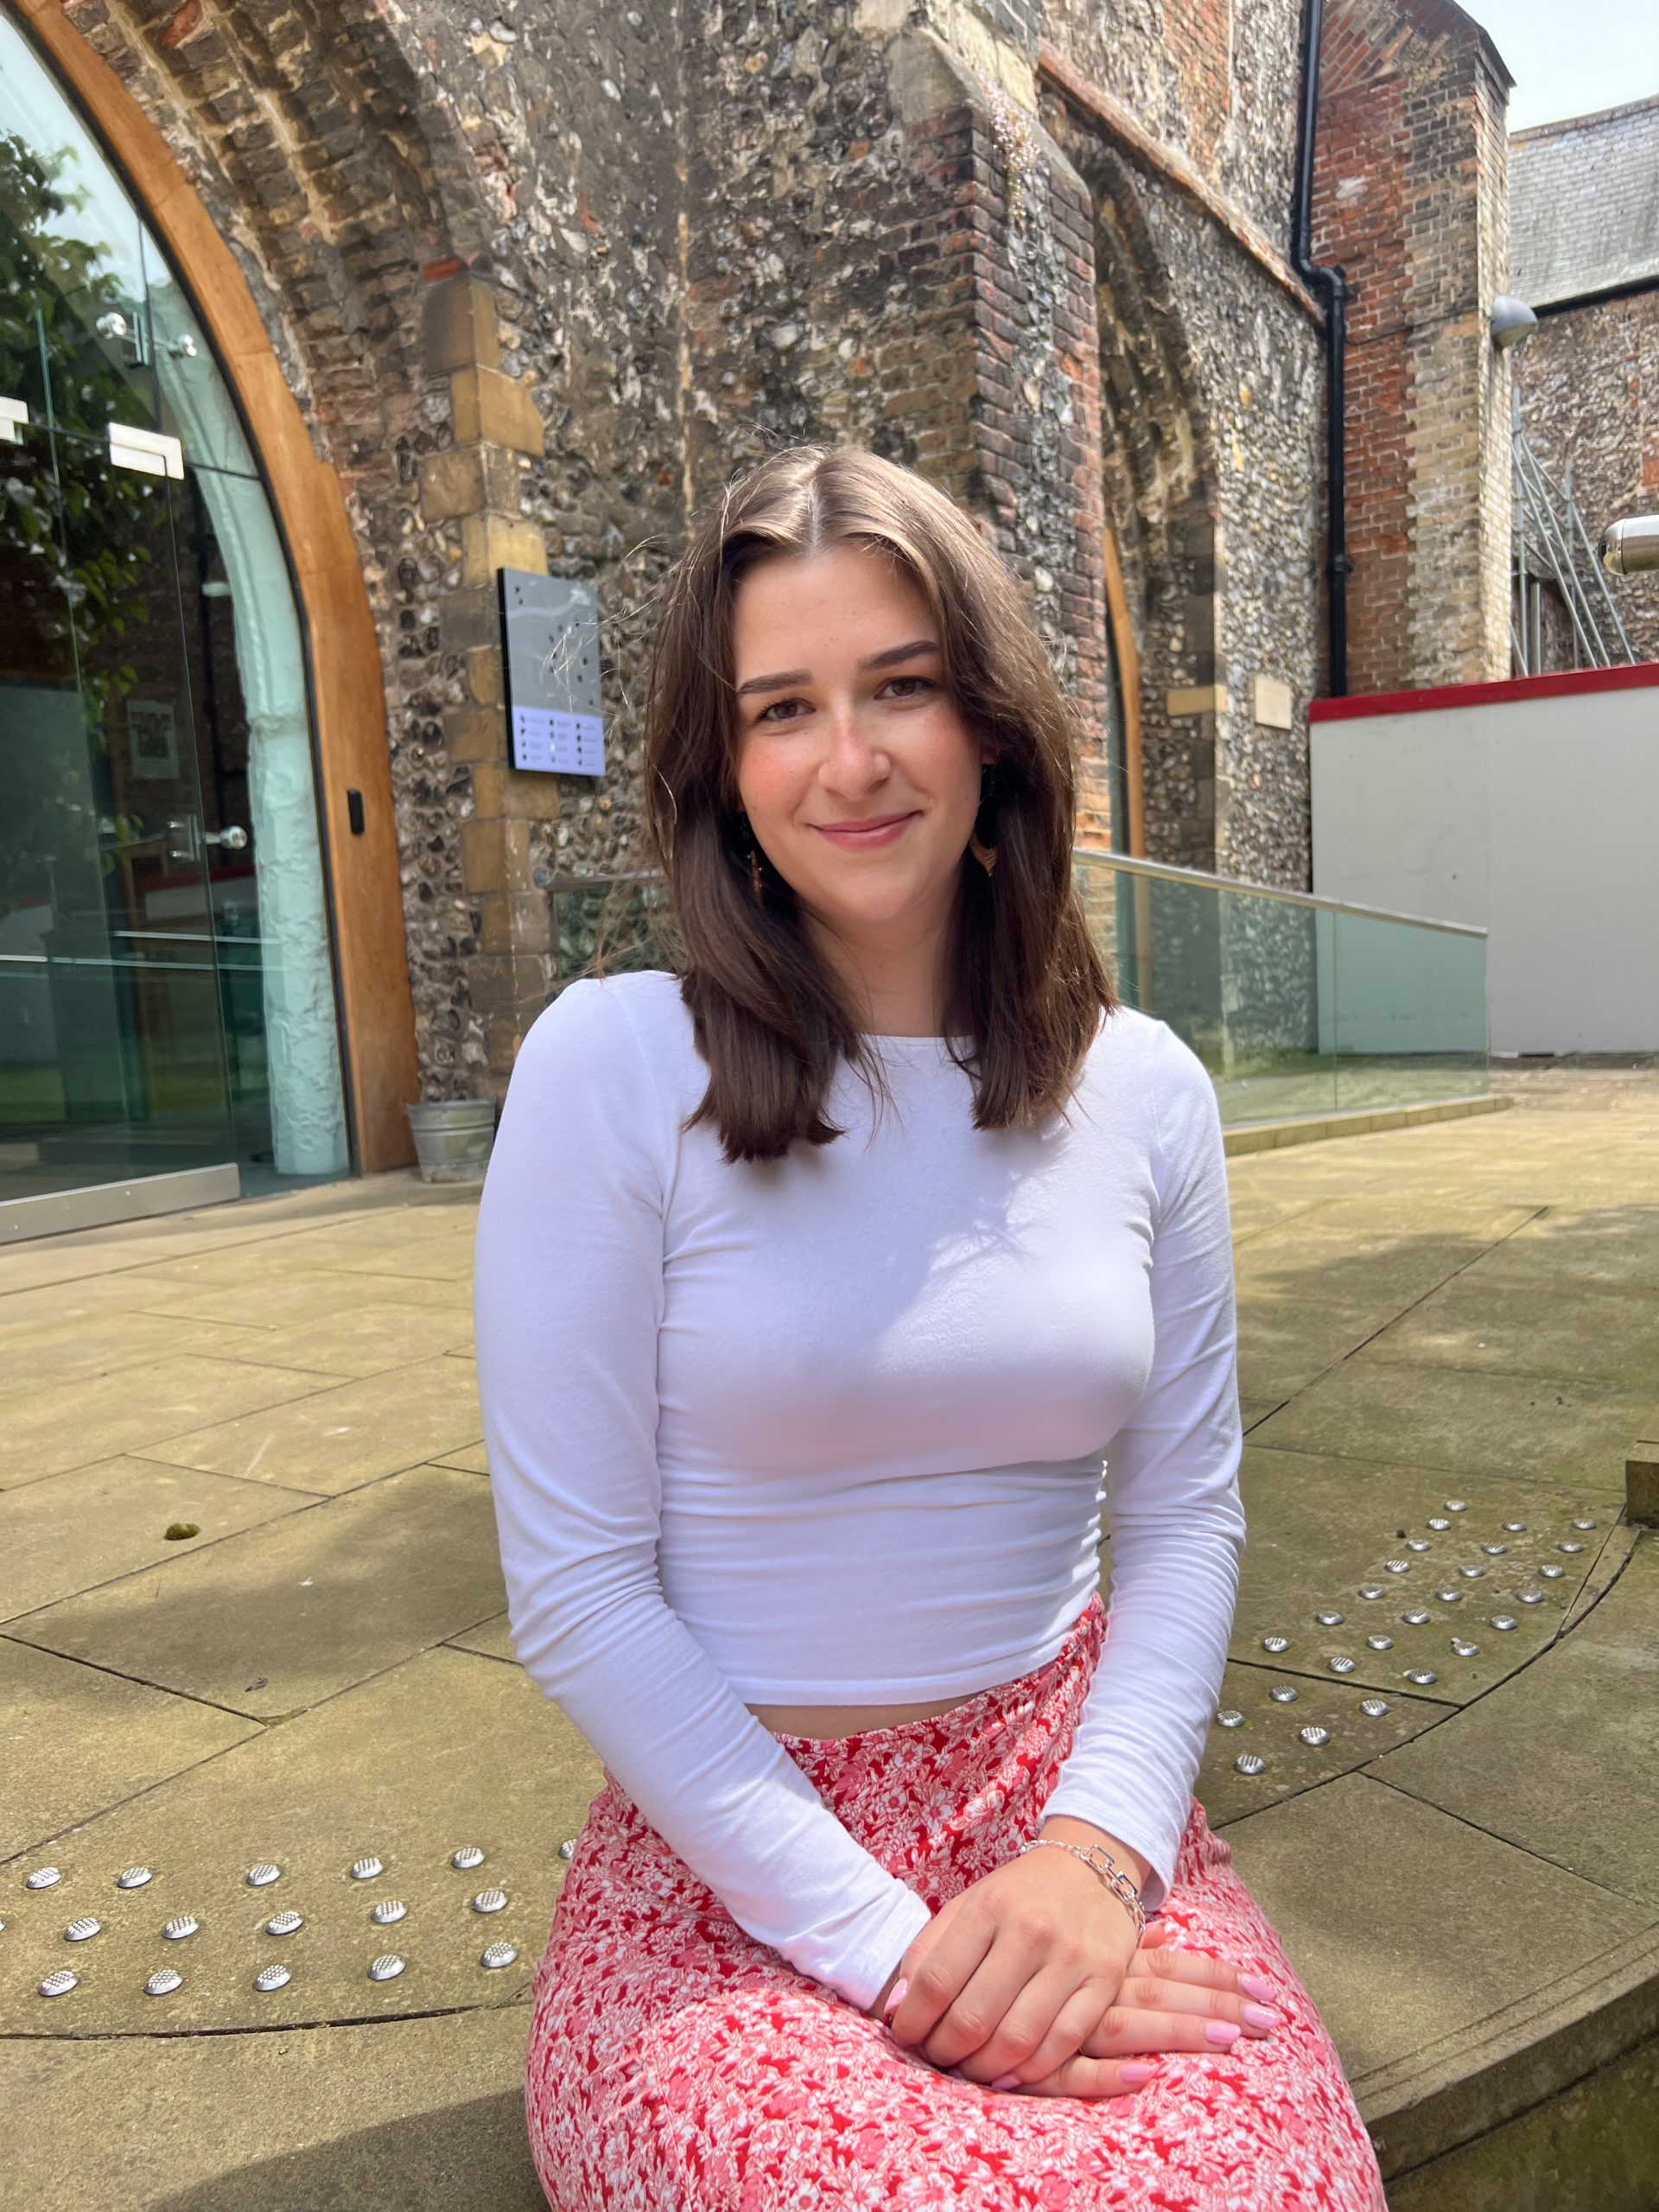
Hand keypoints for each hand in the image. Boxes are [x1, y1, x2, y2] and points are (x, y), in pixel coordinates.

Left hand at [871, 1830, 1278, 2097]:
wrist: (1095, 1860)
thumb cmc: (1017, 1892)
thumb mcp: (970, 1906)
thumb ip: (934, 1950)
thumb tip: (896, 2004)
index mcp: (989, 1910)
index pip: (936, 1979)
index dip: (914, 2021)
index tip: (901, 2045)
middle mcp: (1029, 1934)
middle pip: (976, 2019)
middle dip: (950, 2058)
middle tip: (934, 2075)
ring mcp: (1072, 1959)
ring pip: (1025, 2039)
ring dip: (995, 2073)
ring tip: (974, 2085)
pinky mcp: (1107, 1980)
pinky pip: (1073, 2040)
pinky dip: (1046, 2069)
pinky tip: (1025, 2081)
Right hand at [1001, 1921, 1281, 2097]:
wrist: (936, 1965)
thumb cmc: (1011, 1941)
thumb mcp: (1069, 1940)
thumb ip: (1119, 1945)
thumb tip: (1166, 1938)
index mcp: (1097, 1959)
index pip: (1166, 1968)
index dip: (1215, 1978)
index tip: (1267, 1992)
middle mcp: (1082, 1983)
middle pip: (1159, 1994)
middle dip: (1217, 2007)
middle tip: (1272, 2021)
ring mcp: (1057, 2021)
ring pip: (1126, 2029)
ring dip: (1181, 2033)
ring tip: (1234, 2039)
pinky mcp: (1028, 2061)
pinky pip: (1072, 2069)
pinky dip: (1109, 2077)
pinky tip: (1145, 2077)